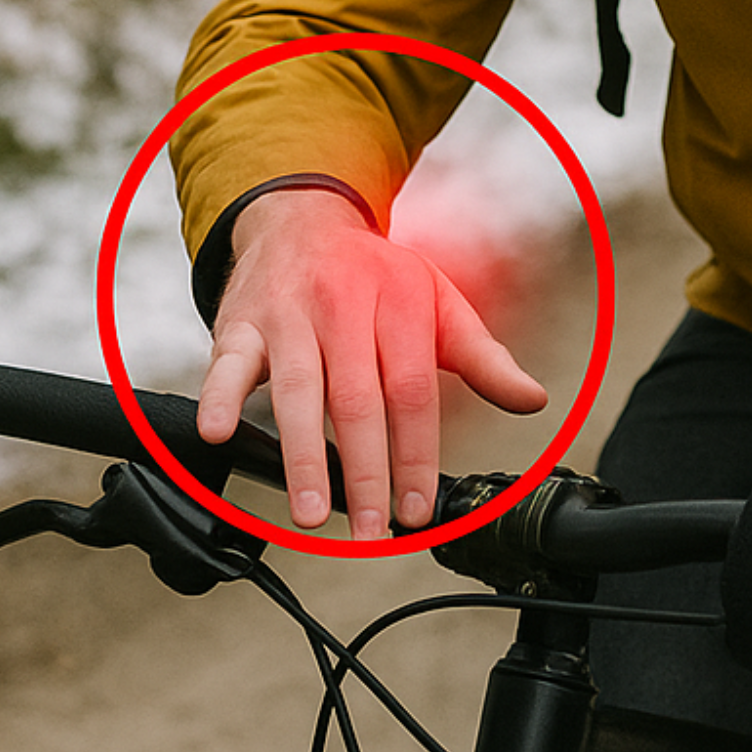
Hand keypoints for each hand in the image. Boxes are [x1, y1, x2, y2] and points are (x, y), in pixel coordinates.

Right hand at [195, 186, 546, 539]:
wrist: (302, 221)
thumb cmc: (374, 275)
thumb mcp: (438, 301)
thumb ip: (483, 357)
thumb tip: (532, 399)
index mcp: (400, 303)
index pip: (413, 390)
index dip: (417, 453)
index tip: (418, 508)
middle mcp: (344, 306)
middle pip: (358, 398)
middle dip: (366, 471)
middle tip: (371, 529)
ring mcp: (290, 314)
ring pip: (298, 390)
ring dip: (303, 456)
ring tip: (312, 514)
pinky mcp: (241, 324)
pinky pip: (226, 361)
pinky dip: (219, 396)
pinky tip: (219, 434)